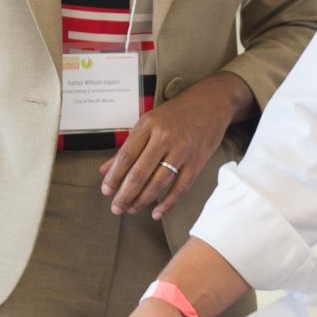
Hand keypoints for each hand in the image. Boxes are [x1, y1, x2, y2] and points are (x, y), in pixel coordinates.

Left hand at [102, 72, 255, 216]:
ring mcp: (182, 151)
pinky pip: (180, 187)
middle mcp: (164, 138)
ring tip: (132, 209)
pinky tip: (156, 212)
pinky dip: (168, 203)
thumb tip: (105, 170)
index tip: (106, 191)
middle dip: (125, 195)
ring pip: (159, 182)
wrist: (211, 103)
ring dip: (143, 200)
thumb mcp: (148, 123)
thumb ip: (127, 147)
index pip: (126, 156)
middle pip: (140, 173)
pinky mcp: (197, 162)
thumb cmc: (176, 114)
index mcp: (148, 126)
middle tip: (116, 208)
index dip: (114, 177)